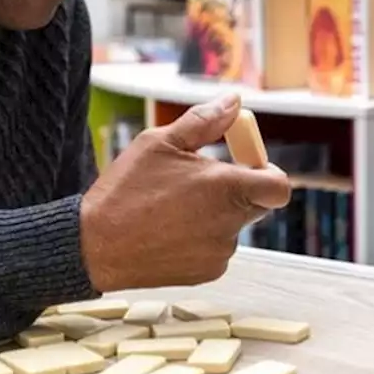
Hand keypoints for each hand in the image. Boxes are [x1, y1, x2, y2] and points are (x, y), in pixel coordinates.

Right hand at [79, 94, 291, 291]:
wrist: (95, 246)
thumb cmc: (125, 191)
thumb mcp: (160, 142)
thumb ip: (204, 121)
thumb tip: (233, 101)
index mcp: (226, 187)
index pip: (279, 187)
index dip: (268, 174)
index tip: (247, 165)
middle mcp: (229, 223)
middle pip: (256, 204)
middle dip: (237, 190)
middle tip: (199, 181)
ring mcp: (219, 252)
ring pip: (232, 226)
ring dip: (216, 215)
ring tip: (173, 208)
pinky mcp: (206, 272)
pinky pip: (216, 249)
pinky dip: (202, 238)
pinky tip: (169, 231)